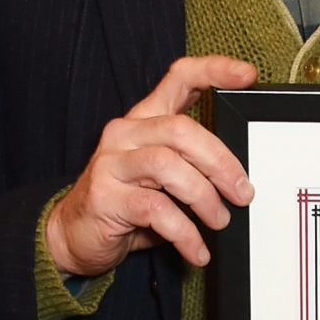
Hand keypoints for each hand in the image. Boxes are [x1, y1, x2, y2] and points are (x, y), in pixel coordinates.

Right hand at [45, 55, 260, 276]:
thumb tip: (241, 179)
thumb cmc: (126, 202)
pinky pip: (155, 209)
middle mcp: (125, 132)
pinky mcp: (104, 197)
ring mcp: (111, 163)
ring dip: (203, 197)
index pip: (179, 78)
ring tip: (219, 220)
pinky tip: (196, 248)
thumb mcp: (162, 177)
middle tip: (242, 192)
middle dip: (220, 162)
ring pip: (168, 166)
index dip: (214, 71)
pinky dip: (184, 232)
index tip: (247, 75)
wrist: (72, 235)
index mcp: (144, 119)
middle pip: (181, 129)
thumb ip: (192, 165)